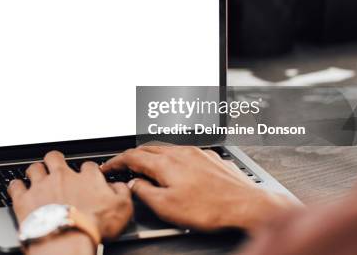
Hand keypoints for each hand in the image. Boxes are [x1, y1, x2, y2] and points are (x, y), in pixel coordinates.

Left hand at [8, 151, 132, 253]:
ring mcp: (42, 186)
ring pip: (34, 169)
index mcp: (86, 178)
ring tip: (36, 177)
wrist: (67, 240)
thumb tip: (121, 186)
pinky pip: (15, 186)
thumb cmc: (93, 226)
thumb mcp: (122, 210)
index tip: (87, 178)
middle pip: (55, 158)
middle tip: (56, 168)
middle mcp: (62, 177)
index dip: (87, 171)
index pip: (87, 166)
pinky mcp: (24, 199)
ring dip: (35, 172)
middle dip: (55, 161)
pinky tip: (18, 189)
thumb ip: (122, 193)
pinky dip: (16, 187)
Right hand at [101, 146, 295, 231]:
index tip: (109, 167)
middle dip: (132, 156)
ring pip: (166, 149)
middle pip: (148, 149)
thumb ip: (146, 193)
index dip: (117, 162)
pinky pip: (184, 153)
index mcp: (166, 163)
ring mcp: (197, 153)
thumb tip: (135, 185)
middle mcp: (181, 152)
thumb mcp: (168, 207)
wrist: (247, 205)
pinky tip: (176, 169)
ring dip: (152, 157)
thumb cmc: (212, 208)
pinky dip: (171, 159)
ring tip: (146, 168)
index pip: (133, 156)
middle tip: (123, 166)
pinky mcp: (211, 158)